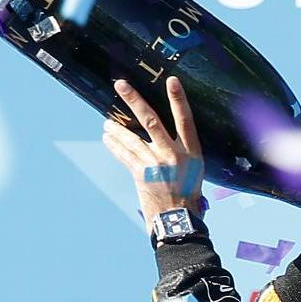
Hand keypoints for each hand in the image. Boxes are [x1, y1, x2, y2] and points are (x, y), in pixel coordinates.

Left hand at [101, 75, 204, 223]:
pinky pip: (125, 154)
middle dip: (135, 101)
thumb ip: (182, 153)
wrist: (178, 220)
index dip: (179, 99)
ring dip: (117, 128)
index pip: (185, 120)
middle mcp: (173, 154)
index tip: (171, 81)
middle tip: (121, 85)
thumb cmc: (188, 197)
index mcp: (191, 152)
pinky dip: (115, 145)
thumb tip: (165, 137)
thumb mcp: (194, 172)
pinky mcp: (141, 174)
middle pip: (152, 121)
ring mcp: (156, 163)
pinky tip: (108, 138)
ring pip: (132, 138)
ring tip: (106, 121)